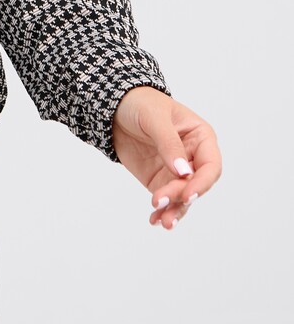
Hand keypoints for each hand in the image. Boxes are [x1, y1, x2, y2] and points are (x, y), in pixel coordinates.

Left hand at [111, 86, 221, 230]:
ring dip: (174, 211)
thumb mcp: (154, 117)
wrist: (113, 107)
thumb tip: (183, 172)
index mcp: (201, 137)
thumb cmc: (140, 103)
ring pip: (183, 198)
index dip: (202, 182)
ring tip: (162, 221)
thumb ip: (169, 143)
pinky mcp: (160, 180)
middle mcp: (193, 157)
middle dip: (181, 197)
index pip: (211, 165)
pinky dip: (162, 211)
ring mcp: (176, 171)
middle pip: (196, 185)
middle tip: (159, 200)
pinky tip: (155, 220)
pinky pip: (167, 199)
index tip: (187, 195)